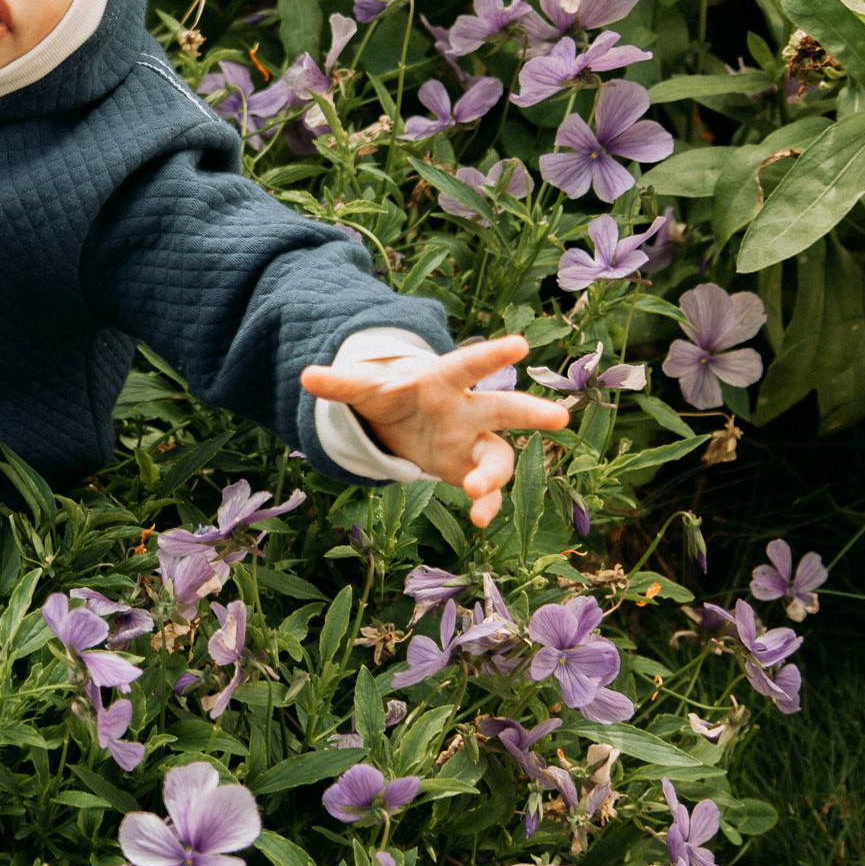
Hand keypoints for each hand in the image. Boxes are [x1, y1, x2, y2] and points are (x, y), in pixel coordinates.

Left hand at [299, 336, 568, 527]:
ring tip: (476, 493)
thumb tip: (306, 375)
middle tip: (558, 417)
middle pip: (503, 408)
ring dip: (494, 475)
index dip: (492, 354)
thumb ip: (341, 383)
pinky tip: (478, 520)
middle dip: (529, 412)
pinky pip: (486, 489)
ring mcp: (473, 441)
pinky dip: (485, 504)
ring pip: (499, 455)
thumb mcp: (365, 388)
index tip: (519, 345)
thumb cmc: (390, 395)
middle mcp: (467, 409)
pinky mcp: (469, 470)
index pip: (469, 364)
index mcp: (443, 380)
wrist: (400, 420)